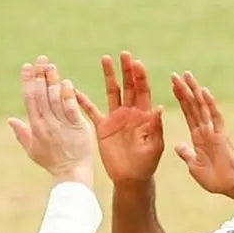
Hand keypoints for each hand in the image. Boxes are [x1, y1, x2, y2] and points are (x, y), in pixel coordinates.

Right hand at [8, 55, 94, 187]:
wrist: (71, 174)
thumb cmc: (52, 162)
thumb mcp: (32, 150)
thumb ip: (22, 133)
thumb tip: (10, 120)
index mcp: (35, 127)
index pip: (30, 99)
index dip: (28, 82)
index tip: (27, 67)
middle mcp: (46, 124)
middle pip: (41, 95)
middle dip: (40, 76)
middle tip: (41, 59)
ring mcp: (61, 125)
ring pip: (55, 99)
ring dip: (53, 81)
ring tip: (51, 66)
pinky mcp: (77, 128)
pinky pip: (71, 109)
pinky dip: (68, 96)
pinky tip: (67, 83)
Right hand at [75, 51, 164, 186]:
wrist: (131, 178)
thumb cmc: (147, 164)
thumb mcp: (155, 146)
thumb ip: (156, 127)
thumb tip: (159, 107)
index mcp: (145, 114)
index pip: (143, 90)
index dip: (140, 76)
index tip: (137, 63)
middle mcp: (130, 112)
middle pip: (128, 86)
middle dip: (126, 69)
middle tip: (123, 54)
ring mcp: (116, 118)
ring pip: (112, 92)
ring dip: (109, 75)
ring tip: (106, 58)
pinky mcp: (103, 127)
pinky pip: (91, 111)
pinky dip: (83, 101)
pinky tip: (74, 90)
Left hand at [171, 71, 233, 197]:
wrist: (229, 186)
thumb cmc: (214, 178)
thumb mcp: (193, 165)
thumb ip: (187, 153)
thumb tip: (177, 145)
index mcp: (198, 136)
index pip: (188, 112)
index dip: (181, 99)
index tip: (173, 85)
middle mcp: (206, 129)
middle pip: (193, 105)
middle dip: (185, 90)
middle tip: (176, 74)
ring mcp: (213, 131)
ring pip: (202, 107)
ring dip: (194, 91)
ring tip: (187, 76)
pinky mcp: (221, 135)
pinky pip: (214, 117)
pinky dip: (209, 104)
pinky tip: (203, 91)